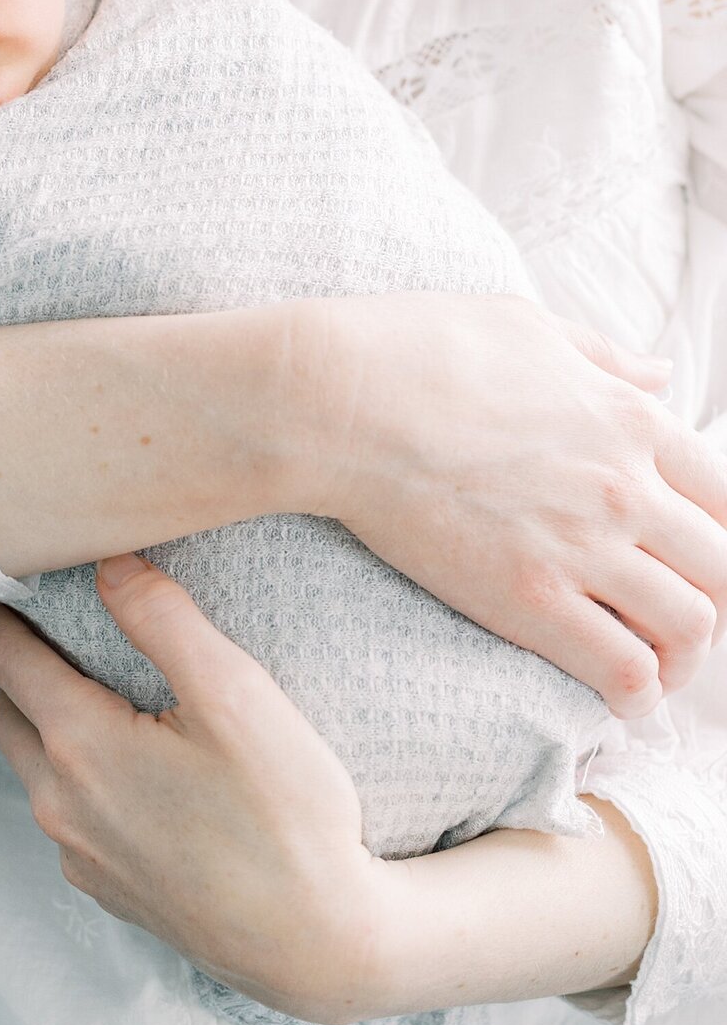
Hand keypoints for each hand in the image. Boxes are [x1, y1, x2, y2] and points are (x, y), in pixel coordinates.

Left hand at [0, 556, 386, 1021]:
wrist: (320, 945)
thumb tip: (106, 561)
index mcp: (80, 745)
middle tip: (38, 624)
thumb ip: (164, 617)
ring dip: (41, 724)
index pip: (5, 657)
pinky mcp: (110, 891)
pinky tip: (124, 767)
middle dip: (12, 665)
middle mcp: (61, 804)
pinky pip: (66, 818)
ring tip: (82, 686)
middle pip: (7, 713)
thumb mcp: (237, 695)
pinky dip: (72, 778)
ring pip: (32, 769)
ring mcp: (82, 856)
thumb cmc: (289, 817)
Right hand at [287, 294, 726, 715]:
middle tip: (673, 622)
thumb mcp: (526, 327)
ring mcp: (583, 546)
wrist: (337, 400)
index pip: (725, 496)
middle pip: (722, 567)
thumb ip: (603, 358)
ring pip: (691, 626)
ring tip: (651, 668)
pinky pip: (625, 669)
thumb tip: (660, 374)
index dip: (717, 538)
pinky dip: (637, 694)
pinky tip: (617, 697)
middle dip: (711, 603)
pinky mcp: (531, 600)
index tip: (688, 561)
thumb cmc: (416, 349)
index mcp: (630, 418)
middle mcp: (625, 485)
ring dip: (681, 657)